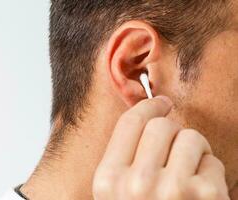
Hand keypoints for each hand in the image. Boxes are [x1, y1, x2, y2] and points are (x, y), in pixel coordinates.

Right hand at [93, 96, 229, 199]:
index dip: (148, 106)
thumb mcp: (117, 191)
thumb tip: (150, 115)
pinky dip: (209, 170)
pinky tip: (199, 190)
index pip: (131, 122)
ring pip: (190, 137)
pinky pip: (212, 160)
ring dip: (192, 148)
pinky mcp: (206, 198)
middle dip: (172, 129)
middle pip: (161, 125)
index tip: (160, 103)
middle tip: (174, 142)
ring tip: (187, 169)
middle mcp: (136, 185)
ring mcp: (173, 192)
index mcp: (108, 180)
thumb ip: (125, 157)